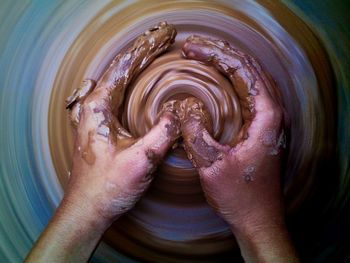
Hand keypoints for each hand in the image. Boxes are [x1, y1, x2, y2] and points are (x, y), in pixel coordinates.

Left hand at [26, 22, 177, 261]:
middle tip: (165, 36)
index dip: (147, 48)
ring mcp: (98, 115)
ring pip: (121, 79)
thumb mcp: (140, 160)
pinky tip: (142, 78)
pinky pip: (121, 94)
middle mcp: (94, 106)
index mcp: (98, 107)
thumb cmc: (108, 186)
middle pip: (122, 68)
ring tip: (157, 48)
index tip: (165, 35)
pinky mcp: (104, 125)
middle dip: (145, 49)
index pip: (124, 66)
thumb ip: (162, 132)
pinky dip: (134, 80)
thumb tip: (181, 111)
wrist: (90, 208)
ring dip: (139, 62)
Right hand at [180, 36, 297, 261]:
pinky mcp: (262, 127)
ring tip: (202, 55)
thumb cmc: (240, 196)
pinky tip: (217, 79)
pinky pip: (249, 93)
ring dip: (226, 63)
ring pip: (250, 77)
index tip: (191, 50)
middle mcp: (273, 113)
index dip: (214, 54)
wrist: (258, 218)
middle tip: (193, 48)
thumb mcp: (211, 165)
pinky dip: (231, 80)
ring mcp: (270, 120)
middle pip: (248, 68)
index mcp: (266, 116)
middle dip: (219, 53)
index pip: (242, 69)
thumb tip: (185, 109)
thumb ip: (196, 133)